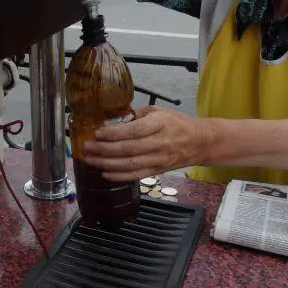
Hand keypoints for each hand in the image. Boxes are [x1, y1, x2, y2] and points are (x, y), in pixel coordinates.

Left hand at [82, 106, 215, 180]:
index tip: (97, 133)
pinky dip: (119, 176)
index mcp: (160, 124)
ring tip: (90, 160)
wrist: (201, 142)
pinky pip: (136, 176)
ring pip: (130, 164)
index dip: (113, 134)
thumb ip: (136, 115)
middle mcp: (160, 143)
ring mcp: (159, 159)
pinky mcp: (158, 171)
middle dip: (104, 150)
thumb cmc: (178, 124)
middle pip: (128, 149)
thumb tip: (113, 119)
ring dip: (106, 164)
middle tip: (87, 147)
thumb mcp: (159, 111)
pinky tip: (105, 173)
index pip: (134, 131)